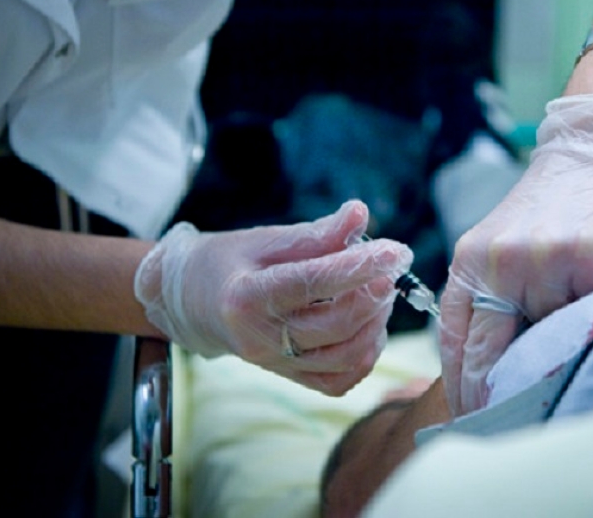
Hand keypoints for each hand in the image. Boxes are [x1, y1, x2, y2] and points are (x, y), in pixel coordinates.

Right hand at [135, 200, 412, 394]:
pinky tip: (369, 324)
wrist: (196, 303)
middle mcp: (260, 339)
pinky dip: (366, 353)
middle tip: (390, 266)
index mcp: (247, 298)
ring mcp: (276, 365)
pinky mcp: (291, 378)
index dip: (360, 266)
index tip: (396, 249)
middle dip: (374, 293)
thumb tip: (361, 213)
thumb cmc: (231, 263)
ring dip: (375, 322)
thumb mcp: (266, 239)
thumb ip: (316, 233)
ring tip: (379, 290)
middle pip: (336, 325)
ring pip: (345, 356)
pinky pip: (341, 379)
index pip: (313, 283)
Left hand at [439, 91, 592, 415]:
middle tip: (503, 425)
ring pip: (550, 337)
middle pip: (490, 352)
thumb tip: (494, 372)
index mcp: (470, 261)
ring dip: (559, 356)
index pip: (455, 339)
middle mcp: (498, 260)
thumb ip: (493, 298)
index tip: (468, 418)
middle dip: (496, 394)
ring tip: (565, 367)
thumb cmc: (552, 207)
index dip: (461, 386)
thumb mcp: (503, 247)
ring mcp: (542, 257)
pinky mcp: (589, 254)